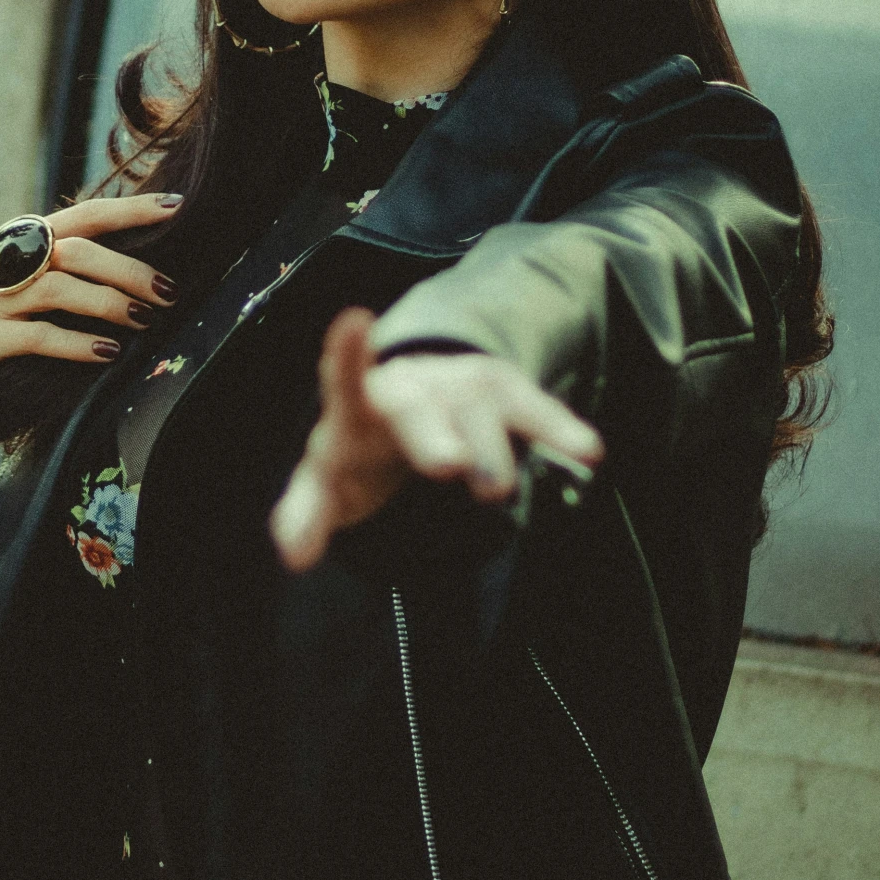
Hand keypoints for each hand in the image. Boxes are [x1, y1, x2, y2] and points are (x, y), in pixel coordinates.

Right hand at [0, 192, 181, 409]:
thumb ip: (37, 253)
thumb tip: (96, 254)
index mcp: (17, 239)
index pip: (83, 214)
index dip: (131, 209)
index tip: (177, 206)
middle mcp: (10, 261)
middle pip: (82, 251)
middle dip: (132, 268)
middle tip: (170, 289)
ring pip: (66, 291)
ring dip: (114, 304)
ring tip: (147, 319)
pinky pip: (42, 338)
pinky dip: (81, 345)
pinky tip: (109, 353)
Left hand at [269, 307, 603, 573]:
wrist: (406, 412)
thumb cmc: (363, 450)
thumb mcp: (328, 485)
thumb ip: (306, 517)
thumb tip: (292, 556)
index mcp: (360, 405)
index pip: (347, 380)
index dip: (348, 355)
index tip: (354, 323)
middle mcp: (412, 383)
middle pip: (419, 401)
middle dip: (433, 430)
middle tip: (445, 466)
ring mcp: (460, 384)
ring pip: (477, 404)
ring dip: (490, 445)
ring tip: (497, 490)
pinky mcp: (503, 394)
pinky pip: (531, 408)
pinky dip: (557, 427)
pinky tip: (587, 451)